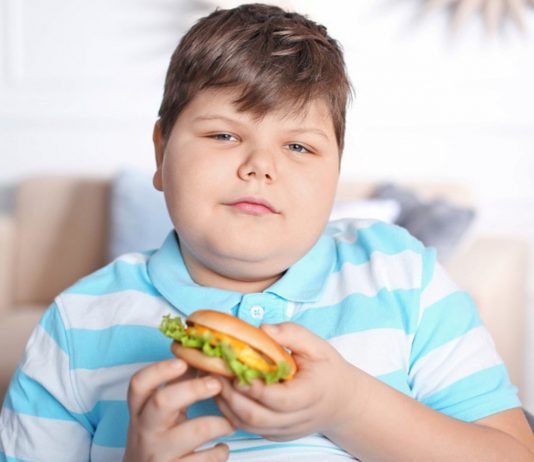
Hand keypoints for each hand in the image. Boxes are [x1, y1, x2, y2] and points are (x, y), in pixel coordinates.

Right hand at [123, 358, 234, 461]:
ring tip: (230, 423)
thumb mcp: (159, 412)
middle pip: (162, 402)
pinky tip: (222, 448)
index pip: (139, 384)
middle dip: (193, 389)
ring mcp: (159, 454)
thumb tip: (201, 355)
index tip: (183, 361)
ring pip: (192, 433)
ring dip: (219, 423)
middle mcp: (146, 430)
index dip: (159, 369)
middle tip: (217, 384)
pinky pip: (205, 460)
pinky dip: (220, 452)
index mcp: (141, 410)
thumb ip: (177, 385)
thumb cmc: (157, 437)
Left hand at [214, 323, 364, 441]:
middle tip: (215, 372)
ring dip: (226, 404)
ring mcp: (285, 431)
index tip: (235, 368)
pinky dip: (232, 412)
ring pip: (248, 426)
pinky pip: (249, 428)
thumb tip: (262, 329)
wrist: (342, 401)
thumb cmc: (327, 369)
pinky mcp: (276, 435)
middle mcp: (297, 419)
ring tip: (213, 380)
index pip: (278, 399)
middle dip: (231, 395)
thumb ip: (291, 334)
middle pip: (257, 417)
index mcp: (310, 394)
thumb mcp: (316, 345)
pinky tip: (223, 392)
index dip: (254, 387)